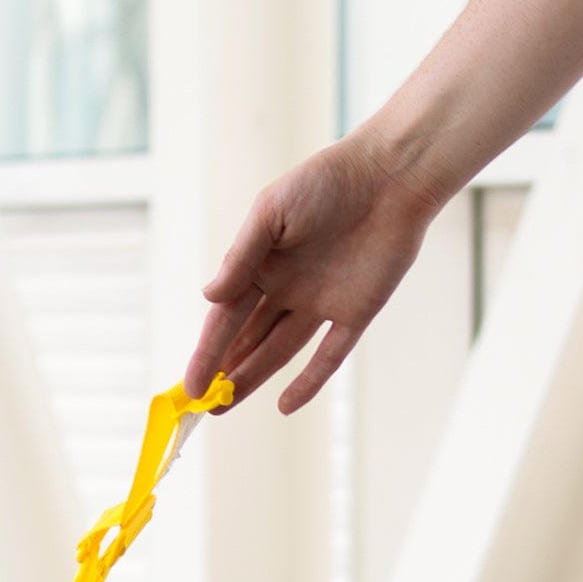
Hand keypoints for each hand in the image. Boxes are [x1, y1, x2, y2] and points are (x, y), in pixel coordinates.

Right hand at [184, 132, 443, 414]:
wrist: (391, 175)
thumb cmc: (326, 182)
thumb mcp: (271, 212)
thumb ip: (241, 256)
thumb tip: (209, 297)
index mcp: (261, 266)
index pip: (226, 318)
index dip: (207, 352)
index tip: (191, 385)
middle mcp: (286, 290)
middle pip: (248, 340)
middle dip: (225, 372)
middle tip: (202, 405)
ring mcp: (319, 304)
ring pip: (279, 352)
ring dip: (253, 379)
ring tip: (225, 406)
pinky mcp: (355, 313)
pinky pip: (329, 355)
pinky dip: (309, 381)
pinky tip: (285, 406)